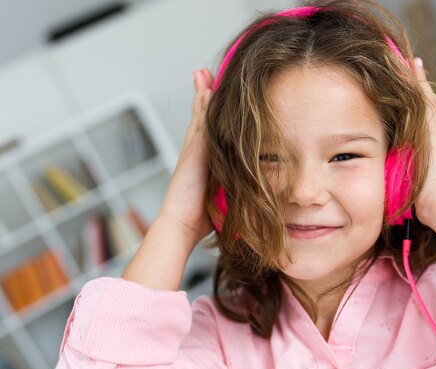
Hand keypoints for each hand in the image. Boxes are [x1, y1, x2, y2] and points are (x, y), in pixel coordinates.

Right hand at [158, 68, 214, 249]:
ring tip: (202, 74)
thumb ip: (231, 190)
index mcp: (203, 163)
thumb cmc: (202, 219)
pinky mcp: (192, 154)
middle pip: (201, 118)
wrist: (181, 225)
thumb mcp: (222, 199)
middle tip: (203, 73)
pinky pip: (199, 126)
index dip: (209, 113)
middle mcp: (195, 153)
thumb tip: (251, 193)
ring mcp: (192, 152)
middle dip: (202, 96)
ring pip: (199, 118)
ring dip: (201, 95)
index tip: (213, 95)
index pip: (208, 132)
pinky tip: (205, 91)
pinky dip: (201, 108)